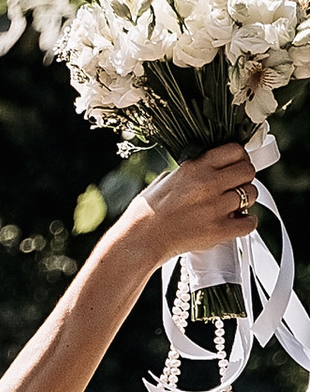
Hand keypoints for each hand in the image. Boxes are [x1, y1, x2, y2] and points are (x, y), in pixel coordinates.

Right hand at [127, 141, 263, 260]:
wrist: (141, 240)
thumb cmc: (148, 212)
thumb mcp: (167, 179)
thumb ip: (192, 171)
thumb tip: (209, 169)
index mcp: (195, 167)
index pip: (235, 150)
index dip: (239, 158)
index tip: (236, 165)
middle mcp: (208, 184)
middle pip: (248, 170)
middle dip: (245, 178)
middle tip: (236, 186)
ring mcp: (215, 208)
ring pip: (251, 195)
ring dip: (245, 200)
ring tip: (233, 206)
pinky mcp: (218, 230)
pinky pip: (249, 222)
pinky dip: (247, 222)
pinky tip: (237, 222)